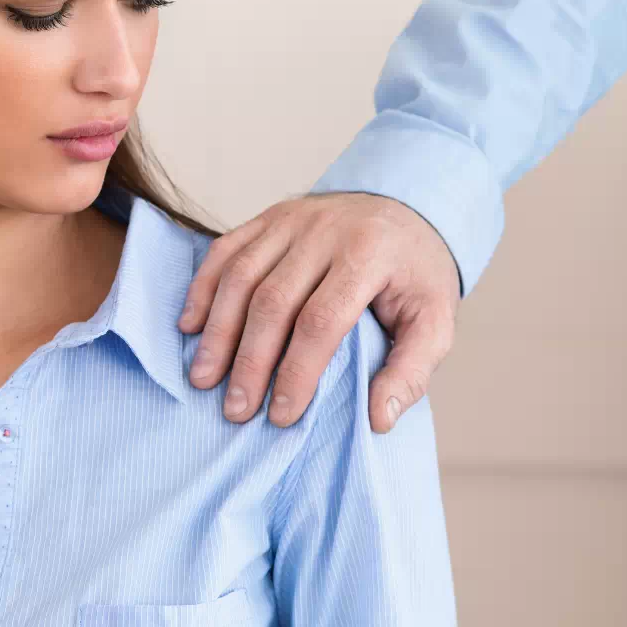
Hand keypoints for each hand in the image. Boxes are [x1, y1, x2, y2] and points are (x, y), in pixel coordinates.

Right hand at [178, 191, 460, 432]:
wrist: (407, 207)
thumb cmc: (416, 274)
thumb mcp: (436, 320)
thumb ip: (412, 371)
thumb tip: (377, 420)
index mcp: (368, 255)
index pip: (322, 319)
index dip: (297, 370)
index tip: (281, 415)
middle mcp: (325, 230)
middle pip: (273, 300)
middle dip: (250, 360)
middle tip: (235, 409)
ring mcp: (292, 219)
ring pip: (241, 275)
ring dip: (218, 330)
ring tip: (204, 377)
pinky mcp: (270, 216)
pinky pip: (226, 249)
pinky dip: (203, 287)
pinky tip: (190, 325)